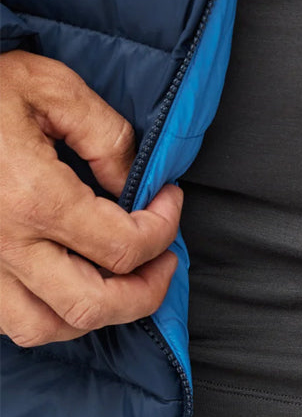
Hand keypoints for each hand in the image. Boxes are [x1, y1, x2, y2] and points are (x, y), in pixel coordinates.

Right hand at [0, 50, 181, 347]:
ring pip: (44, 328)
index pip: (123, 245)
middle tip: (164, 261)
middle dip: (145, 292)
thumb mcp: (50, 88)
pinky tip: (67, 283)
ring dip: (95, 314)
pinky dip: (46, 315)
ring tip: (121, 280)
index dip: (164, 226)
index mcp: (32, 198)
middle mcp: (0, 246)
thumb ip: (106, 135)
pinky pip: (5, 322)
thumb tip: (137, 180)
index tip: (169, 200)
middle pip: (91, 305)